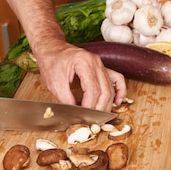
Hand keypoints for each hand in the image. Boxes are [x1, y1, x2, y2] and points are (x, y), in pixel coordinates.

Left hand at [1, 0, 126, 111]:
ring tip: (100, 117)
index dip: (90, 107)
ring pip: (111, 88)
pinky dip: (119, 91)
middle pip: (105, 91)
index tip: (84, 118)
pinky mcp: (102, 68)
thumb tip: (75, 115)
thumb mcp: (54, 83)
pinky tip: (117, 102)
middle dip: (99, 109)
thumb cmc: (51, 61)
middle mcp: (96, 62)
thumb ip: (65, 99)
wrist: (52, 48)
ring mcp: (101, 65)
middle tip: (92, 122)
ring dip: (107, 105)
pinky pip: (117, 80)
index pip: (93, 90)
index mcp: (84, 63)